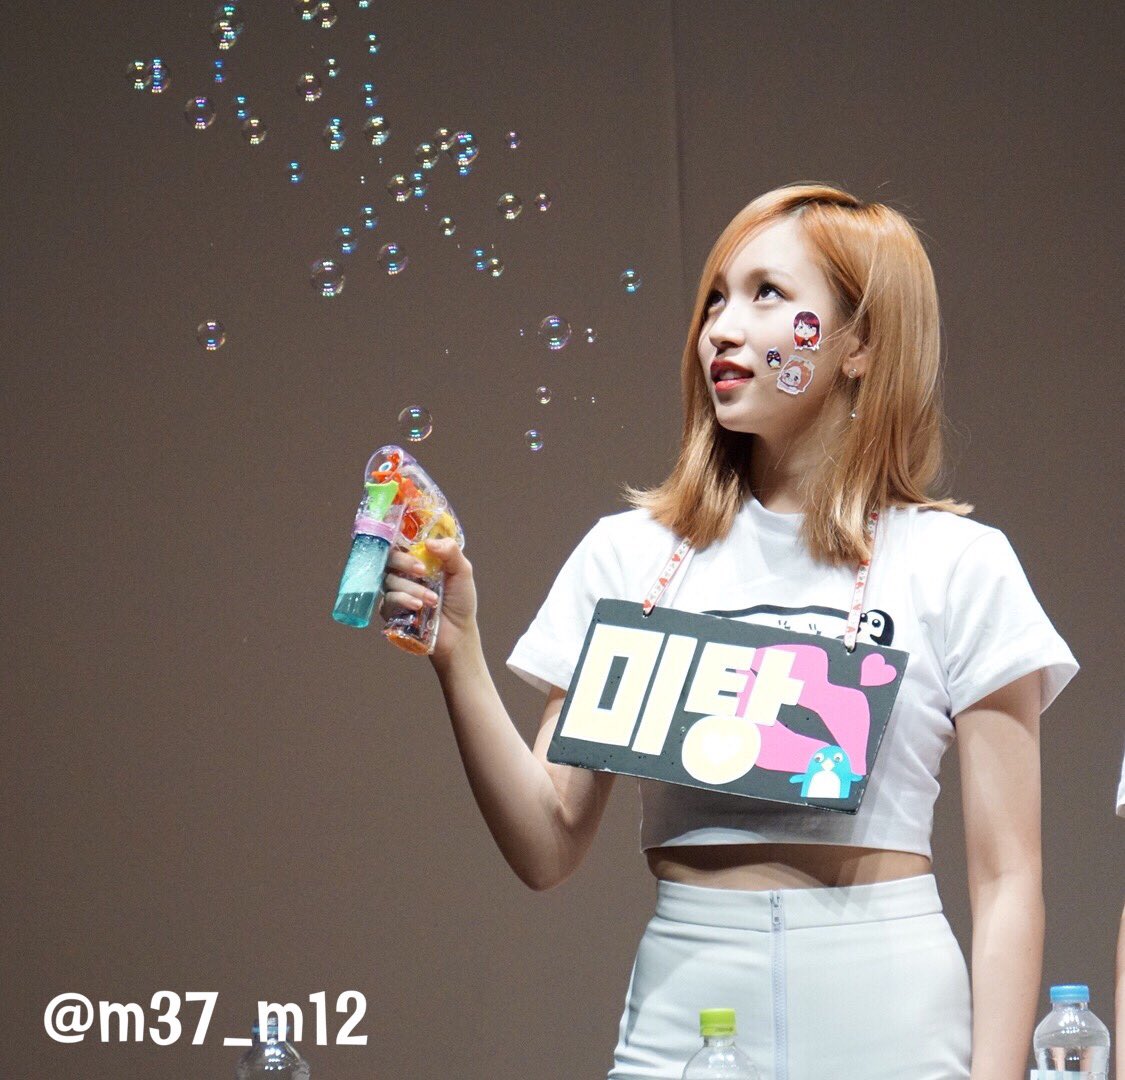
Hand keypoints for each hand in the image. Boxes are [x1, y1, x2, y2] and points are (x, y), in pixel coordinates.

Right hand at [380, 538, 478, 663]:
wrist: (458, 633)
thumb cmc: (460, 601)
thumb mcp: (462, 571)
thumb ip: (450, 552)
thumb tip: (429, 543)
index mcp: (420, 559)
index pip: (403, 543)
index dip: (402, 540)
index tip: (413, 546)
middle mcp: (405, 573)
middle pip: (390, 558)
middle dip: (404, 562)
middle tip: (422, 571)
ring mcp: (396, 591)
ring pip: (390, 580)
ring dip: (413, 588)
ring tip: (433, 599)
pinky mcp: (391, 610)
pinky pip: (388, 600)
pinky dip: (403, 600)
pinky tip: (418, 606)